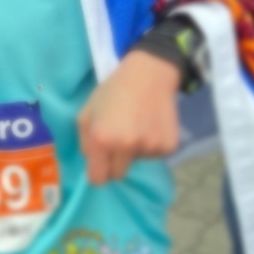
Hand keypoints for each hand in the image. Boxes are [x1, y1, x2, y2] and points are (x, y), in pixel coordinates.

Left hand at [77, 50, 180, 185]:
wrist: (149, 74)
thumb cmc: (113, 91)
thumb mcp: (87, 112)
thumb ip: (85, 142)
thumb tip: (92, 165)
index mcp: (102, 139)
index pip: (98, 179)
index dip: (97, 171)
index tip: (100, 163)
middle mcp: (126, 147)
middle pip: (118, 174)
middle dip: (115, 163)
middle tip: (118, 139)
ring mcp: (149, 147)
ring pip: (137, 162)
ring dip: (134, 150)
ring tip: (136, 124)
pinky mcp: (168, 146)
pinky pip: (154, 155)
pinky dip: (151, 144)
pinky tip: (150, 124)